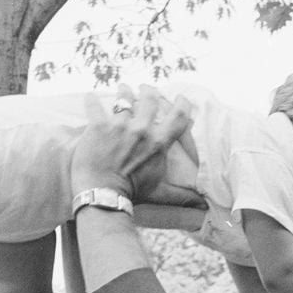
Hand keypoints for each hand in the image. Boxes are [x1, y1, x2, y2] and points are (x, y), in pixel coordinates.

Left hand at [70, 84, 195, 201]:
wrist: (103, 194)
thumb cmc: (132, 194)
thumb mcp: (160, 192)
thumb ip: (181, 195)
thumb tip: (202, 204)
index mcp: (158, 143)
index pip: (178, 117)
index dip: (182, 104)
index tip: (181, 98)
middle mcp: (141, 130)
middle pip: (150, 99)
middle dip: (149, 90)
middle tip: (145, 88)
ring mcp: (119, 126)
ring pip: (124, 98)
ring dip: (124, 91)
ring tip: (123, 88)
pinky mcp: (98, 126)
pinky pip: (94, 105)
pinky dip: (92, 100)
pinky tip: (90, 96)